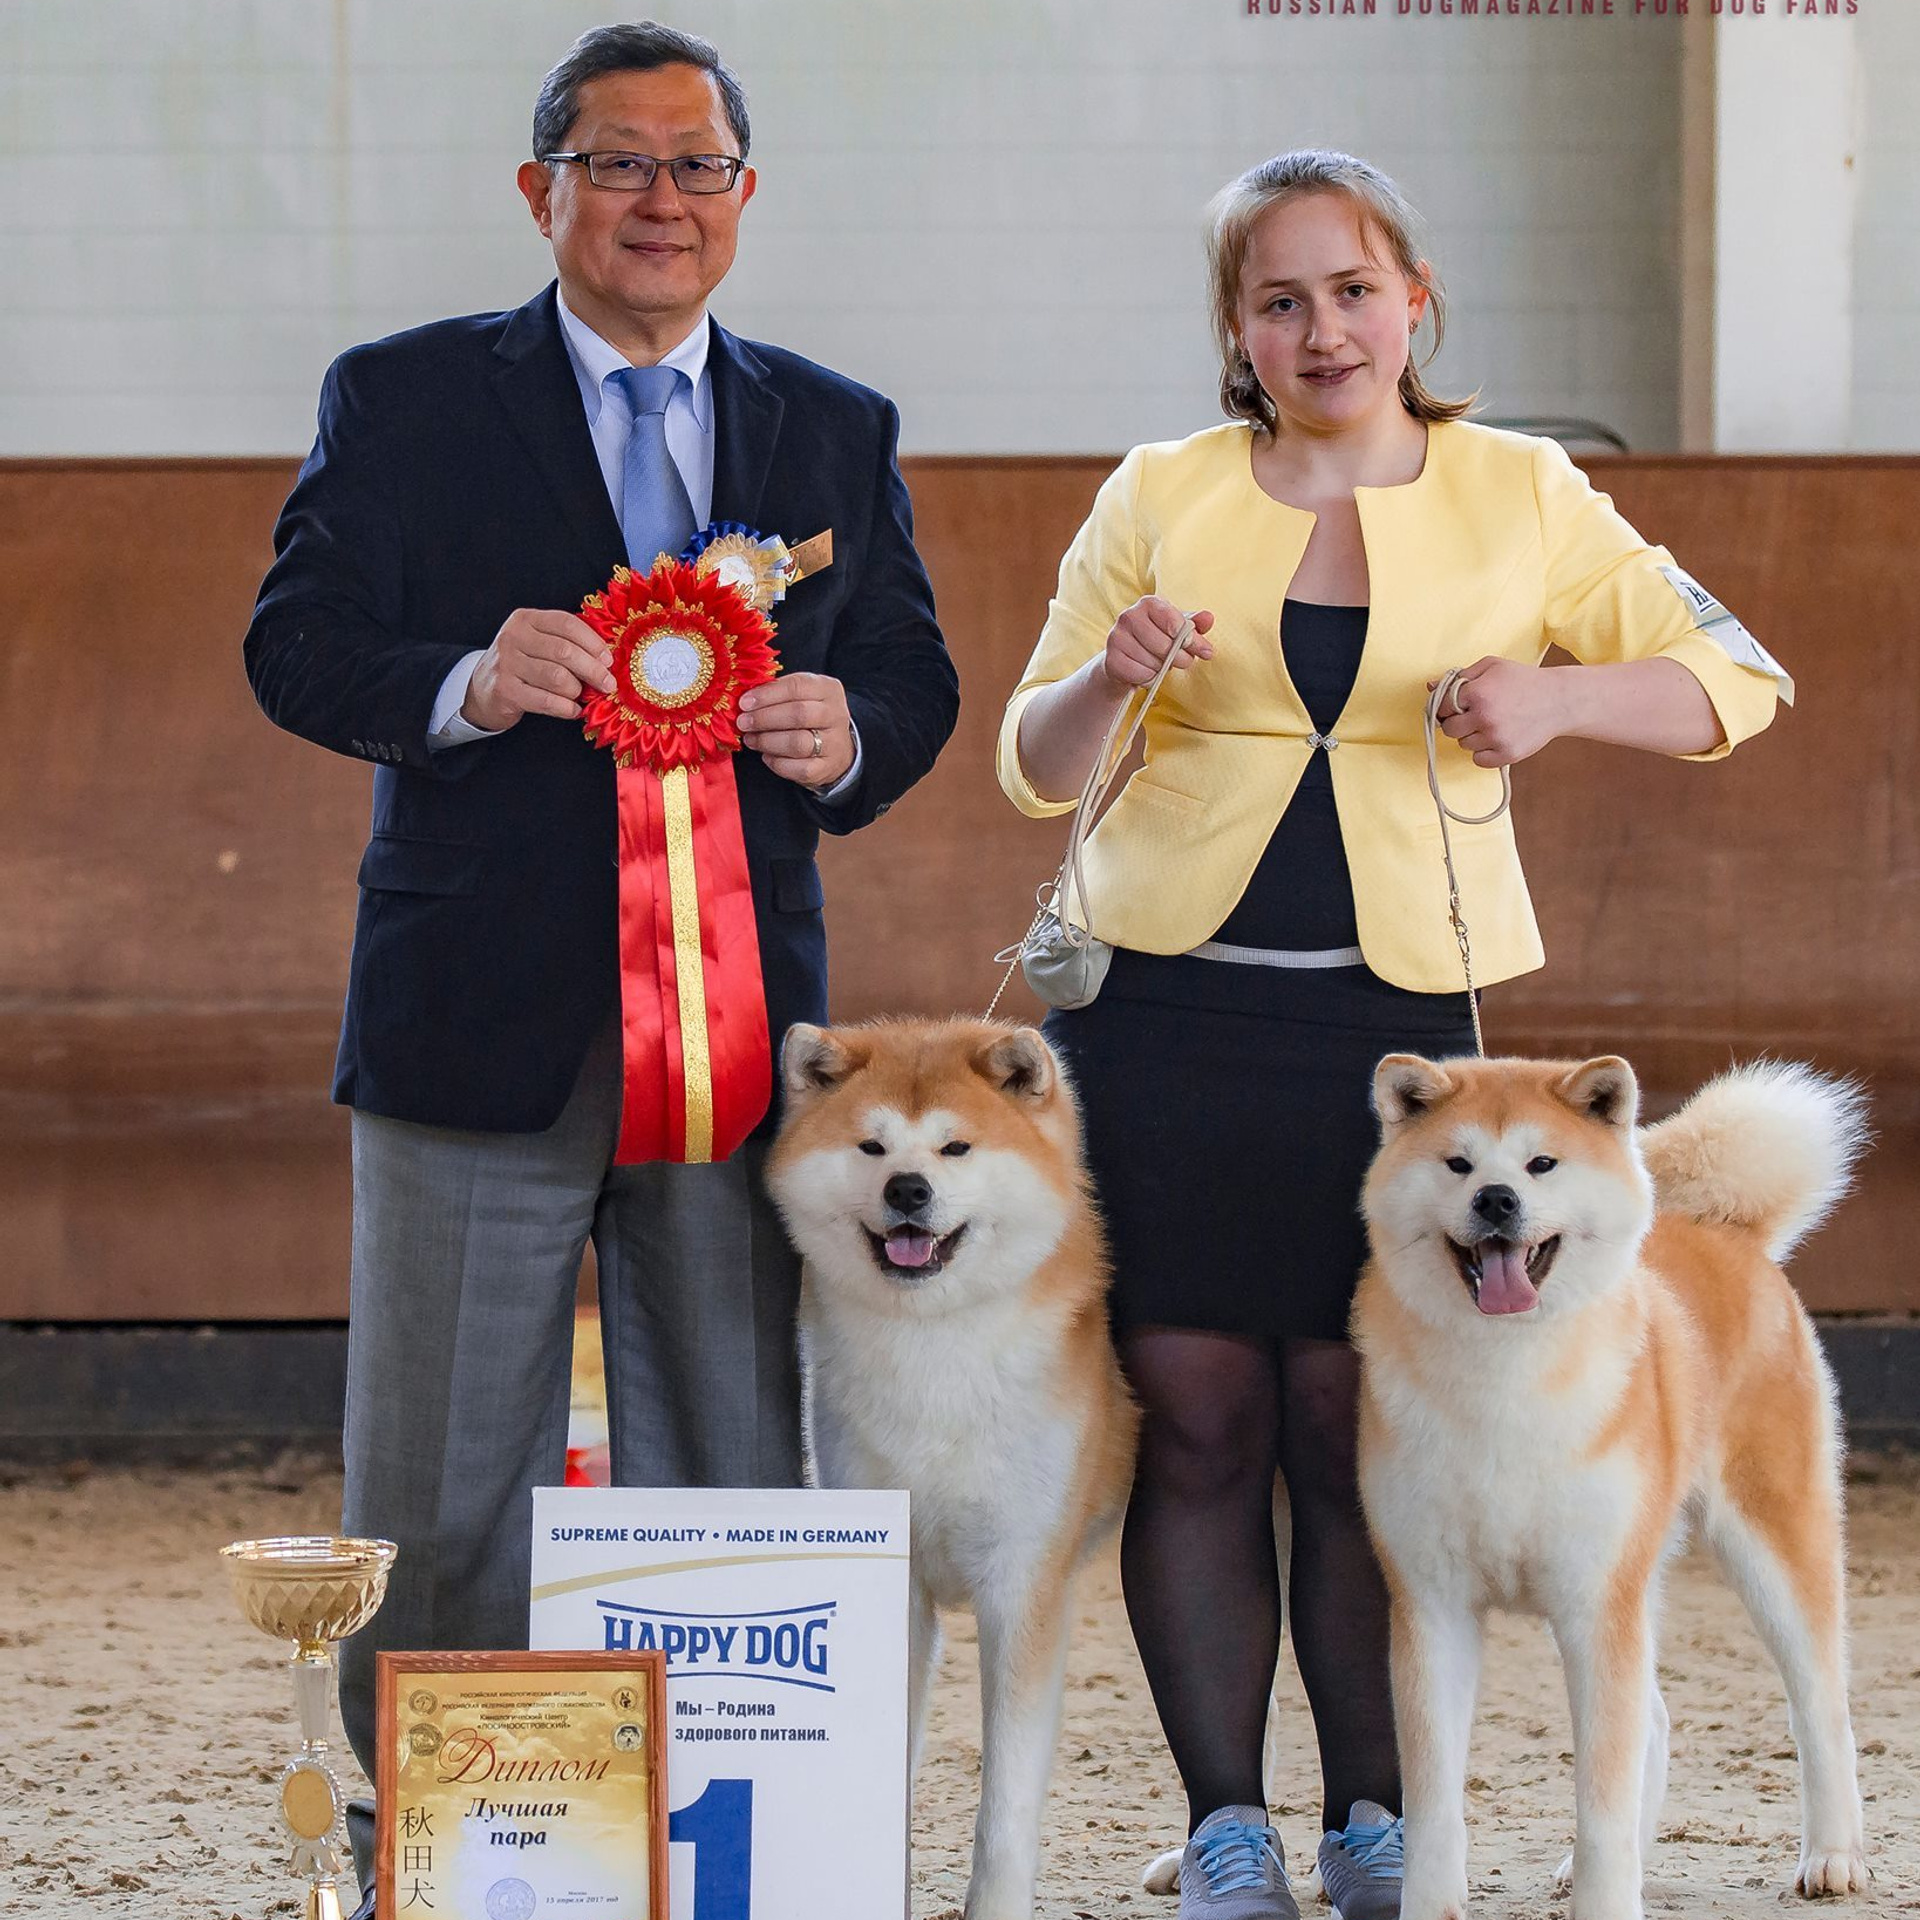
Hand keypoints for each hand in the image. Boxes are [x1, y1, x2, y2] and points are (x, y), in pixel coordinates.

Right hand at [463, 608, 614, 730]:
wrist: (482, 689)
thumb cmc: (521, 664)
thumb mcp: (537, 643)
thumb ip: (566, 643)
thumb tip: (606, 659)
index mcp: (526, 619)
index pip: (567, 624)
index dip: (593, 642)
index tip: (609, 660)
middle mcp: (513, 636)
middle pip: (564, 651)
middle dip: (593, 670)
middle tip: (608, 684)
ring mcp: (506, 663)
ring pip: (557, 677)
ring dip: (576, 690)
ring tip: (580, 695)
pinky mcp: (505, 690)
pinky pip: (546, 701)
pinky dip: (566, 708)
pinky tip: (573, 710)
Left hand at [737, 672, 856, 787]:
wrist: (837, 749)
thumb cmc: (810, 716)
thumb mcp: (802, 695)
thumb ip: (778, 692)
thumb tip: (746, 701)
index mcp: (828, 689)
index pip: (798, 686)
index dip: (768, 694)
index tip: (745, 703)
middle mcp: (836, 715)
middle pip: (798, 714)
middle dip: (764, 718)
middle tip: (743, 722)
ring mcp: (833, 744)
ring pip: (797, 742)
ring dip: (767, 741)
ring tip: (750, 739)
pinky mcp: (826, 768)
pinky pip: (798, 768)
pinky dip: (776, 763)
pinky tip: (766, 756)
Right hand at [1100, 597, 1214, 690]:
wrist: (1125, 660)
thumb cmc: (1156, 641)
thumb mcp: (1178, 630)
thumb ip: (1195, 625)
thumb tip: (1208, 618)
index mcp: (1148, 603)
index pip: (1174, 622)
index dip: (1188, 639)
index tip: (1195, 647)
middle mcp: (1129, 616)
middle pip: (1164, 645)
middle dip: (1180, 658)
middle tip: (1183, 661)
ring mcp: (1116, 637)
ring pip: (1153, 662)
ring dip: (1162, 669)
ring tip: (1159, 664)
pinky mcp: (1111, 659)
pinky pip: (1141, 674)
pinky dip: (1149, 678)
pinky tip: (1146, 672)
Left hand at [1430, 657, 1569, 767]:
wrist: (1560, 700)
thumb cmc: (1523, 680)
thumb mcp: (1492, 666)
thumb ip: (1459, 676)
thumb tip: (1429, 687)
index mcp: (1477, 693)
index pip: (1441, 707)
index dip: (1447, 706)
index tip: (1458, 706)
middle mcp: (1484, 717)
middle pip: (1449, 729)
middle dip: (1457, 722)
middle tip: (1475, 715)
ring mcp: (1495, 738)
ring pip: (1464, 745)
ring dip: (1472, 736)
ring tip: (1493, 723)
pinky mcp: (1506, 755)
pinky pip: (1478, 760)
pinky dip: (1484, 752)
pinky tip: (1497, 737)